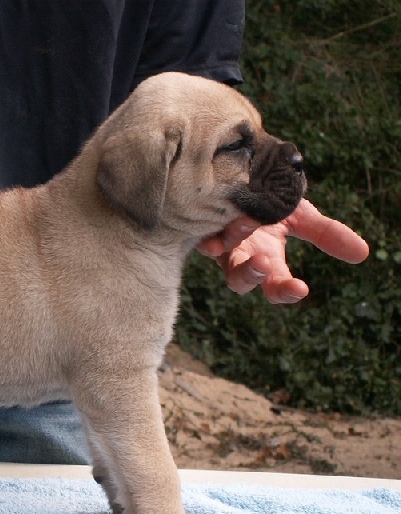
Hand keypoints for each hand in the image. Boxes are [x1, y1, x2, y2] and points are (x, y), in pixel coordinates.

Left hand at [197, 199, 369, 303]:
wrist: (242, 174)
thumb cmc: (271, 202)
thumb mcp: (300, 216)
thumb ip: (326, 234)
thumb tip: (363, 253)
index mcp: (266, 259)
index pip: (276, 284)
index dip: (285, 290)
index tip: (301, 288)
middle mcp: (239, 255)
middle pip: (240, 280)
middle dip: (252, 274)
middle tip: (263, 261)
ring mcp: (217, 241)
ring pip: (219, 256)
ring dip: (233, 242)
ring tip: (247, 222)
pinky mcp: (198, 225)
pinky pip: (199, 234)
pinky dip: (206, 234)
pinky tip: (210, 237)